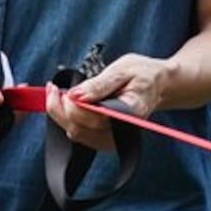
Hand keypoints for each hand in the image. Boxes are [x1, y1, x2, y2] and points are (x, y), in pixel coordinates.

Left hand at [50, 54, 179, 150]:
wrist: (157, 85)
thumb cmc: (143, 75)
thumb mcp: (123, 70)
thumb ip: (99, 84)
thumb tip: (76, 95)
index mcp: (130, 113)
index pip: (93, 117)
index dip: (72, 105)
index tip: (59, 89)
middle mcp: (122, 131)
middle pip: (80, 129)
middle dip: (60, 109)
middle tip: (53, 89)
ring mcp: (114, 139)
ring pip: (77, 134)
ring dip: (61, 115)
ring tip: (57, 93)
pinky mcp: (106, 140)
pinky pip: (80, 135)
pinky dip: (68, 119)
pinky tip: (67, 104)